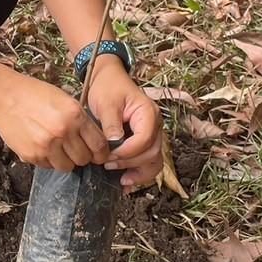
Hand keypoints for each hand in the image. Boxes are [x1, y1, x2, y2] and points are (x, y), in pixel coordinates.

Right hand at [0, 69, 110, 172]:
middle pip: (84, 159)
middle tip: (75, 149)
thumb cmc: (34, 95)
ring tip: (58, 149)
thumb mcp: (65, 100)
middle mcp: (63, 132)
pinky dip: (49, 160)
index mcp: (75, 115)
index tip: (99, 154)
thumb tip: (94, 142)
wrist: (4, 97)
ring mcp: (47, 146)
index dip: (101, 153)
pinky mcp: (32, 155)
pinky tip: (43, 146)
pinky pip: (48, 166)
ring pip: (67, 167)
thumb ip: (80, 120)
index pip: (99, 145)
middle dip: (83, 156)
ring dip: (66, 160)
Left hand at [85, 56, 162, 190]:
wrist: (108, 79)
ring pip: (154, 161)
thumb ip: (111, 124)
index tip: (108, 156)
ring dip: (138, 172)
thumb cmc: (107, 88)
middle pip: (152, 153)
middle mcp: (155, 125)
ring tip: (121, 180)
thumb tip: (114, 144)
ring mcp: (152, 134)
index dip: (127, 152)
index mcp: (148, 113)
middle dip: (130, 162)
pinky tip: (126, 182)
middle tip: (107, 165)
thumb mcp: (106, 103)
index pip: (144, 139)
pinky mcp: (145, 141)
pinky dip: (139, 172)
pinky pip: (148, 160)